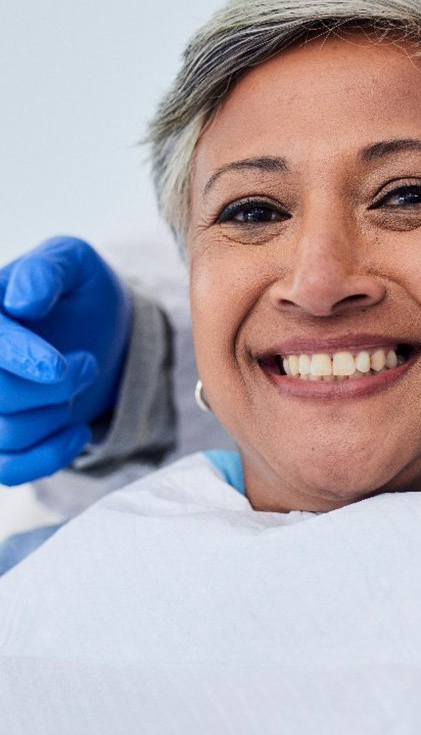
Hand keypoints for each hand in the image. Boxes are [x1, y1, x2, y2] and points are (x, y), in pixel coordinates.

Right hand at [0, 237, 131, 483]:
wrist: (99, 332)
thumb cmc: (79, 292)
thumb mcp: (73, 263)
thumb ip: (47, 270)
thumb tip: (20, 302)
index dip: (14, 355)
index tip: (57, 367)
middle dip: (51, 389)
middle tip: (87, 364)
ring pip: (5, 434)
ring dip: (58, 414)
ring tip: (83, 379)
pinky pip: (9, 471)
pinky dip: (50, 457)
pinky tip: (79, 432)